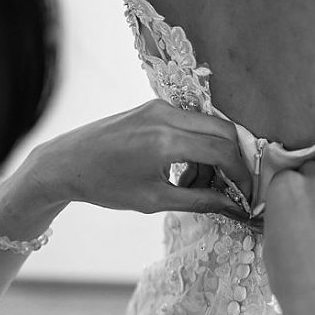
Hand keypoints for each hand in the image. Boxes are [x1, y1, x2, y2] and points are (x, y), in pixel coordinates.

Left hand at [16, 99, 251, 218]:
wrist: (66, 162)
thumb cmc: (104, 185)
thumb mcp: (153, 200)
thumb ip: (199, 201)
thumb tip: (235, 207)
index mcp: (165, 140)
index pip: (224, 151)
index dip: (243, 175)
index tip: (247, 196)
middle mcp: (166, 115)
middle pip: (225, 132)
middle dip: (234, 162)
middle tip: (231, 189)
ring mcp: (159, 107)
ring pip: (209, 127)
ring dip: (213, 157)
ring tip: (193, 187)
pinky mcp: (153, 107)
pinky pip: (191, 124)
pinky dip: (196, 147)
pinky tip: (181, 173)